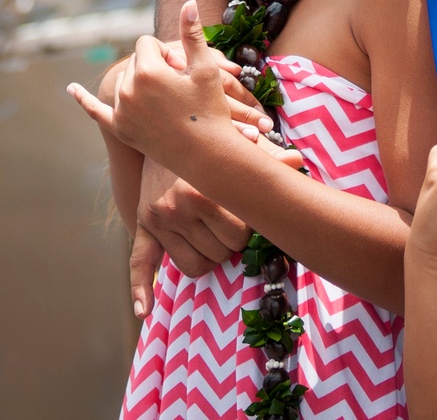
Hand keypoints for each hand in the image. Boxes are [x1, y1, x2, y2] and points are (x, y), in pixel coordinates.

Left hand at [68, 2, 273, 156]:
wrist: (207, 155)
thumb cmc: (210, 108)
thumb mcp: (206, 68)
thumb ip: (192, 33)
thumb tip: (188, 1)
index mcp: (147, 70)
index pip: (147, 43)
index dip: (167, 51)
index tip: (183, 67)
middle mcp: (128, 90)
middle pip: (135, 60)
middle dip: (155, 64)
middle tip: (180, 84)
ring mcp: (120, 112)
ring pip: (124, 80)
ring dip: (140, 80)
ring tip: (167, 97)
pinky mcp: (120, 129)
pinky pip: (95, 111)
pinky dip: (83, 99)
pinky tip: (71, 89)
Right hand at [126, 132, 303, 316]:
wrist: (166, 126)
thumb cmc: (213, 139)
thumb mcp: (239, 145)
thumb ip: (266, 158)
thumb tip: (297, 159)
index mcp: (204, 192)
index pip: (239, 236)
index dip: (249, 229)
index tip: (248, 214)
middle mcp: (177, 207)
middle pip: (218, 253)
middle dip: (230, 243)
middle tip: (232, 222)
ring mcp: (158, 219)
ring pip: (193, 266)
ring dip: (208, 258)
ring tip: (214, 235)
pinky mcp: (143, 225)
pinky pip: (139, 262)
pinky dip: (140, 289)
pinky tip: (142, 310)